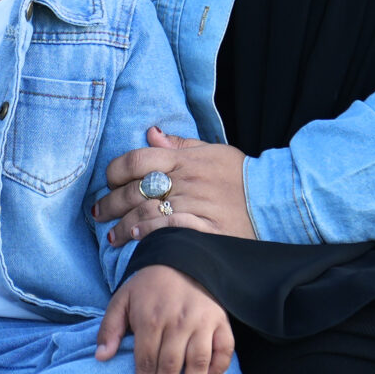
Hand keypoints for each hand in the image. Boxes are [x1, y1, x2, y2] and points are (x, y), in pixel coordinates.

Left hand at [94, 264, 233, 373]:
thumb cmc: (148, 285)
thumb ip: (110, 327)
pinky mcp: (221, 321)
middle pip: (171, 366)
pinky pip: (224, 350)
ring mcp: (202, 322)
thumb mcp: (122, 298)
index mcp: (151, 318)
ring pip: (199, 362)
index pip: (146, 360)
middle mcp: (179, 322)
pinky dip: (218, 369)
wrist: (181, 258)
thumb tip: (101, 357)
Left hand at [95, 126, 256, 244]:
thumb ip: (179, 145)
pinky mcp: (205, 230)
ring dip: (124, 225)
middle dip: (110, 203)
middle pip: (135, 190)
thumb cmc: (241, 175)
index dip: (115, 171)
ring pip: (146, 213)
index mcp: (184, 160)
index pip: (137, 160)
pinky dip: (149, 235)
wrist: (276, 198)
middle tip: (98, 213)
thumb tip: (150, 133)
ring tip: (112, 236)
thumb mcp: (212, 151)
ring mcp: (194, 205)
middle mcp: (185, 181)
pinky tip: (137, 240)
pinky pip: (168, 230)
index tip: (108, 183)